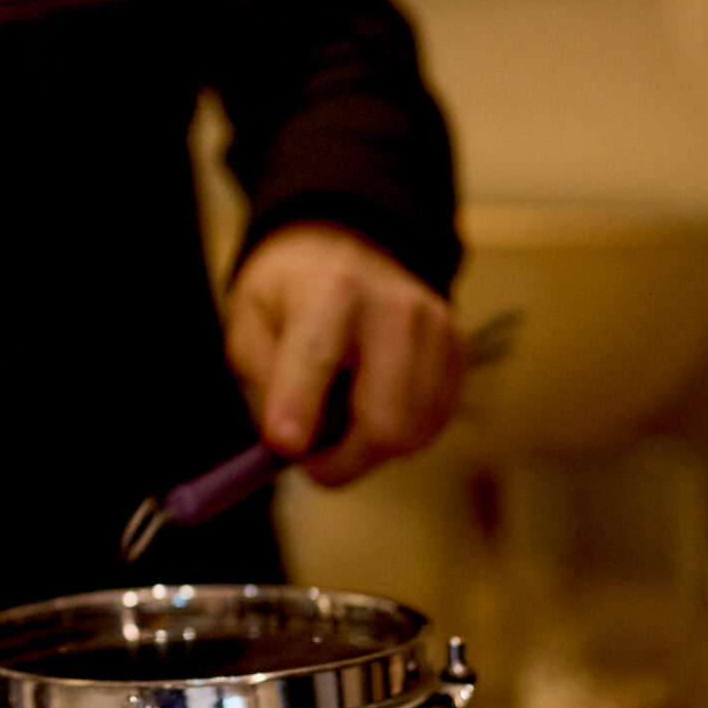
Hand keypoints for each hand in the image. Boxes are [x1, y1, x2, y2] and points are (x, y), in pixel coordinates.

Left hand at [223, 223, 464, 487]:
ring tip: (339, 414)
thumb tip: (289, 444)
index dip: (300, 406)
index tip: (284, 446)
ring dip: (368, 448)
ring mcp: (436, 328)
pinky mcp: (458, 349)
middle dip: (343, 461)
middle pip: (386, 422)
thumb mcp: (249, 323)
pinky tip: (372, 400)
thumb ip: (263, 381)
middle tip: (311, 460)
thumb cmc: (290, 294)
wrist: (352, 246)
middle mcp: (393, 306)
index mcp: (328, 289)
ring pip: (412, 434)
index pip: (317, 356)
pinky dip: (398, 432)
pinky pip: (432, 424)